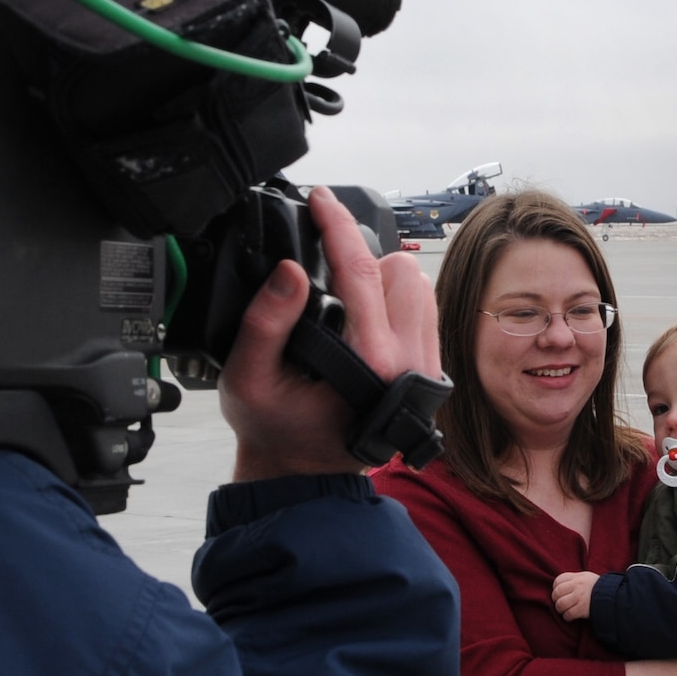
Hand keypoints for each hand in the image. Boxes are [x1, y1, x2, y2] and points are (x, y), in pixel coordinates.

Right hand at [220, 186, 440, 480]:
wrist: (303, 475)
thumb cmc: (275, 430)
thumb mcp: (247, 378)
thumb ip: (265, 321)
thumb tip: (290, 269)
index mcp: (368, 362)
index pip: (360, 271)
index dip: (336, 225)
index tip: (319, 199)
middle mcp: (409, 362)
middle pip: (402, 270)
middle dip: (364, 261)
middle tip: (328, 274)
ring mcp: (425, 367)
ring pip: (420, 286)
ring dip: (384, 280)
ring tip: (346, 296)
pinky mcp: (429, 369)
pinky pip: (425, 311)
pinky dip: (396, 302)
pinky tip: (365, 314)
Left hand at [552, 572, 597, 620]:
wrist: (613, 597)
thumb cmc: (598, 588)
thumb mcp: (586, 578)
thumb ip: (574, 580)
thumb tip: (559, 586)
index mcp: (578, 577)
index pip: (558, 580)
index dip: (556, 588)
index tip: (560, 593)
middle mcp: (577, 586)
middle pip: (557, 592)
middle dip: (556, 600)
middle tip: (560, 604)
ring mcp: (579, 597)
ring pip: (560, 604)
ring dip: (560, 609)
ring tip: (564, 611)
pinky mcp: (582, 609)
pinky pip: (568, 614)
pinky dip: (567, 617)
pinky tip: (570, 617)